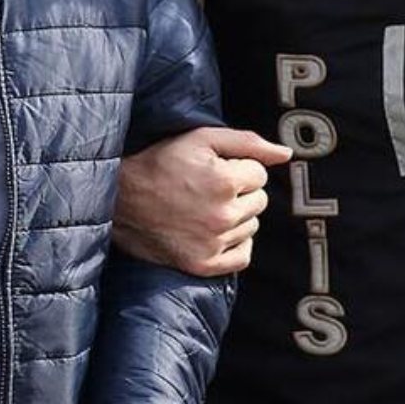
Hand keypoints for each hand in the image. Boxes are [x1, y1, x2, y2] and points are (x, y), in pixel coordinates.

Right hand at [115, 127, 291, 276]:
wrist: (118, 200)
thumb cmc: (159, 163)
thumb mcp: (200, 139)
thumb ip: (248, 142)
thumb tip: (286, 154)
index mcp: (225, 181)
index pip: (260, 175)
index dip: (238, 169)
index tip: (213, 170)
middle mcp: (222, 215)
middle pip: (259, 201)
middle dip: (239, 192)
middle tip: (207, 189)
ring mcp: (213, 243)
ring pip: (251, 227)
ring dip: (236, 217)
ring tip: (204, 209)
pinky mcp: (203, 264)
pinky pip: (243, 256)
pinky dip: (235, 245)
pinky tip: (214, 232)